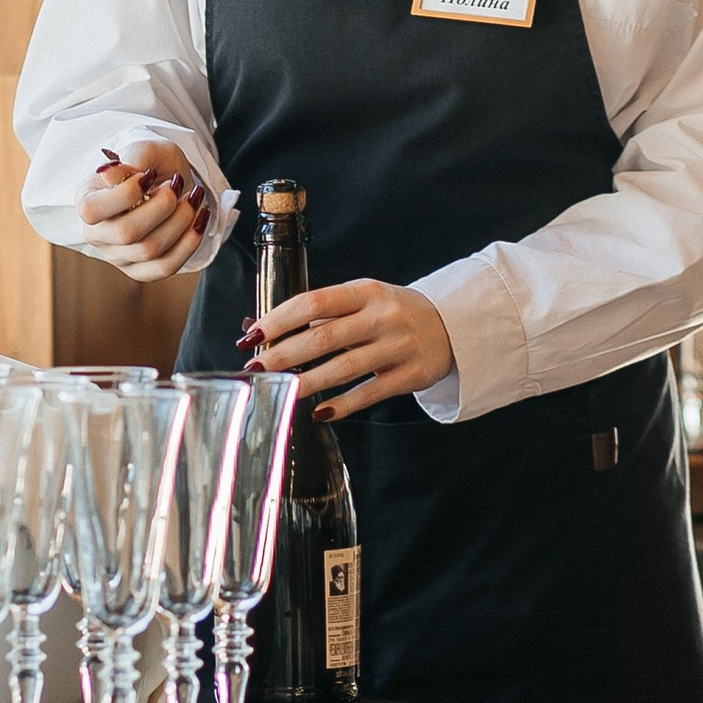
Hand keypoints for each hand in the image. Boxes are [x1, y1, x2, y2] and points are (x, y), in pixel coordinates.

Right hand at [78, 138, 214, 281]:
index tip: (150, 174)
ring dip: (181, 220)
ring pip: (150, 250)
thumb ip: (131, 159)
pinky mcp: (140, 271)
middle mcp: (96, 234)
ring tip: (193, 197)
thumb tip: (109, 173)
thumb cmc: (151, 164)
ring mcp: (117, 256)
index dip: (126, 193)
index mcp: (86, 201)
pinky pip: (166, 266)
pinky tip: (200, 219)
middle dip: (162, 206)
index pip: (92, 209)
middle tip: (176, 184)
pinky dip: (189, 242)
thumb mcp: (145, 150)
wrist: (168, 180)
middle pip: (126, 233)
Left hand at [241, 278, 454, 419]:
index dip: (279, 318)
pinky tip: (319, 411)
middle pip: (325, 337)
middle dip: (285, 353)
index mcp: (365, 291)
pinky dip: (343, 404)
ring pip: (346, 368)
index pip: (315, 302)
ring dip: (309, 381)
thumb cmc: (393, 313)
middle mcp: (383, 316)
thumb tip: (256, 327)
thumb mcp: (362, 301)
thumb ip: (318, 314)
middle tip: (257, 367)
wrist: (451, 326)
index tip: (251, 334)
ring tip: (282, 391)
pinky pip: (370, 393)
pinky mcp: (410, 375)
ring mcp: (398, 346)